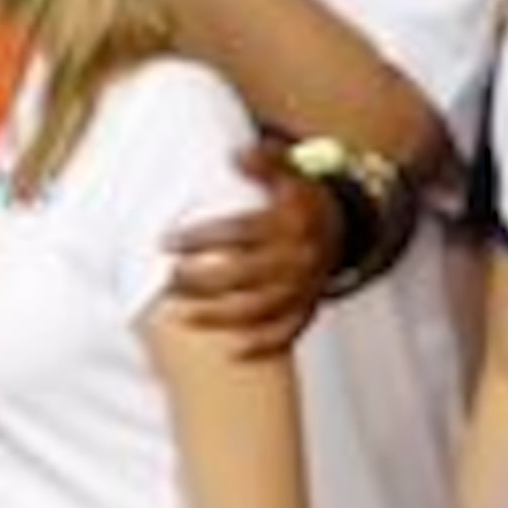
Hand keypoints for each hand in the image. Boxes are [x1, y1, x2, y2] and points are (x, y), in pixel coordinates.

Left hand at [162, 145, 327, 357]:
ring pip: (259, 309)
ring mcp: (304, 288)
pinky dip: (261, 345)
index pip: (239, 232)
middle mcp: (299, 258)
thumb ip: (264, 160)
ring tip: (181, 314)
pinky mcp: (308, 309)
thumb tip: (235, 156)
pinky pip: (287, 333)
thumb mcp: (289, 170)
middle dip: (201, 281)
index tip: (166, 242)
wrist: (342, 227)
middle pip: (244, 275)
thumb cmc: (300, 198)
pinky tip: (230, 351)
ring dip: (219, 316)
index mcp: (290, 222)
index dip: (201, 238)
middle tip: (168, 279)